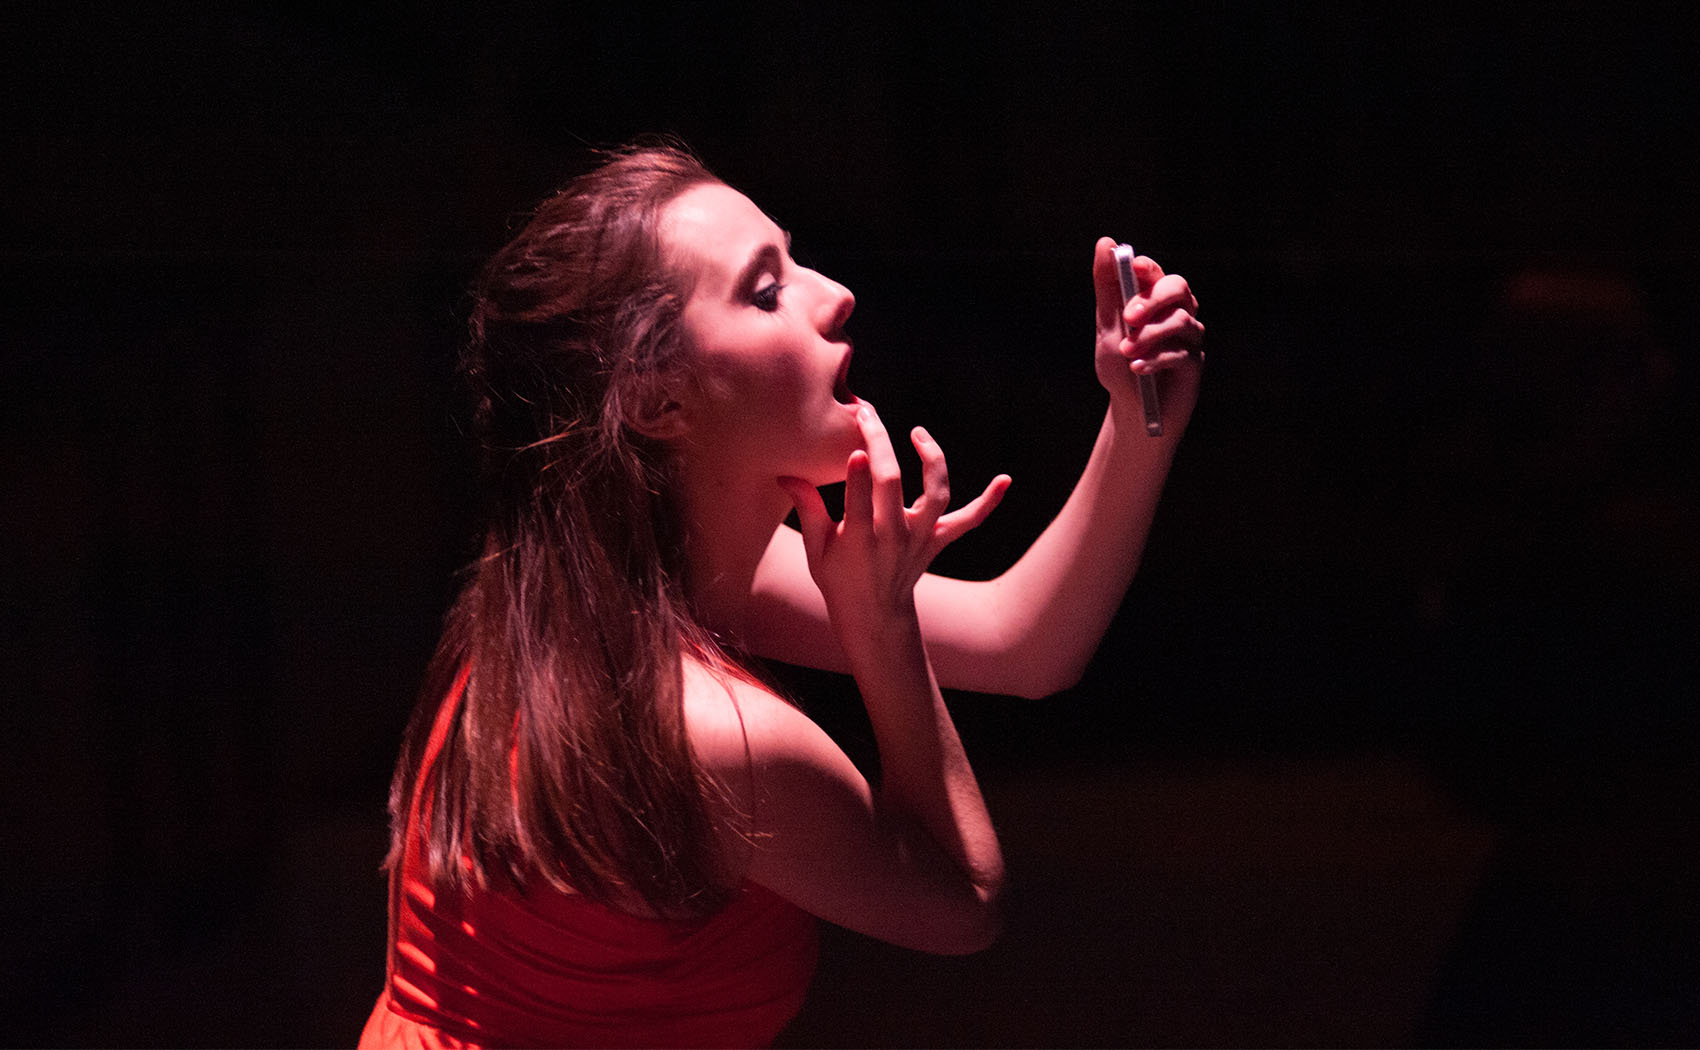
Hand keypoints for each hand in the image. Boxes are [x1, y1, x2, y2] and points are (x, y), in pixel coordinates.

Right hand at [778, 402, 1009, 635]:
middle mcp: (893, 537)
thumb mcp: (816, 549)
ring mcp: (920, 538)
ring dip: (932, 461)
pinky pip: (970, 521)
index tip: (858, 446)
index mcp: (859, 541)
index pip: (859, 502)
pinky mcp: (938, 540)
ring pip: (937, 496)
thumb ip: (807, 509)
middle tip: (868, 416)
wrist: (876, 617)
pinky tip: (1005, 479)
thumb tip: (785, 475)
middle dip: (882, 446)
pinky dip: (989, 502)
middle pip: (893, 486)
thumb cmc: (839, 579)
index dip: (859, 475)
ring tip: (917, 434)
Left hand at [1091, 238, 1204, 431]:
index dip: (1147, 268)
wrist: (1131, 410)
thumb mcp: (1107, 325)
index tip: (1133, 268)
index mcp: (1155, 300)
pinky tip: (1137, 368)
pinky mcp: (1194, 364)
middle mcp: (1178, 312)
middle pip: (1178, 288)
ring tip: (1127, 352)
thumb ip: (1108, 286)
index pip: (1156, 273)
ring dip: (1149, 335)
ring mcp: (1189, 337)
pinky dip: (1156, 359)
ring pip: (1180, 321)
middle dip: (1153, 298)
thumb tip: (1105, 242)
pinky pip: (1181, 353)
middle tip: (1128, 317)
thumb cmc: (1120, 366)